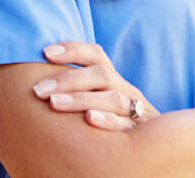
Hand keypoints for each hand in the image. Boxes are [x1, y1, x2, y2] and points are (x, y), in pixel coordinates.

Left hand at [32, 41, 158, 131]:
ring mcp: (135, 110)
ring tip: (54, 103)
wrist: (155, 145)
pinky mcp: (139, 132)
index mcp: (114, 80)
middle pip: (102, 75)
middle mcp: (126, 90)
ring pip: (112, 98)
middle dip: (68, 80)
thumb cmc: (115, 123)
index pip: (96, 55)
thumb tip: (39, 83)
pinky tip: (89, 119)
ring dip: (82, 99)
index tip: (46, 51)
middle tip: (38, 90)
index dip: (73, 50)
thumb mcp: (102, 101)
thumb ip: (79, 91)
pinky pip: (125, 124)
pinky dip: (108, 121)